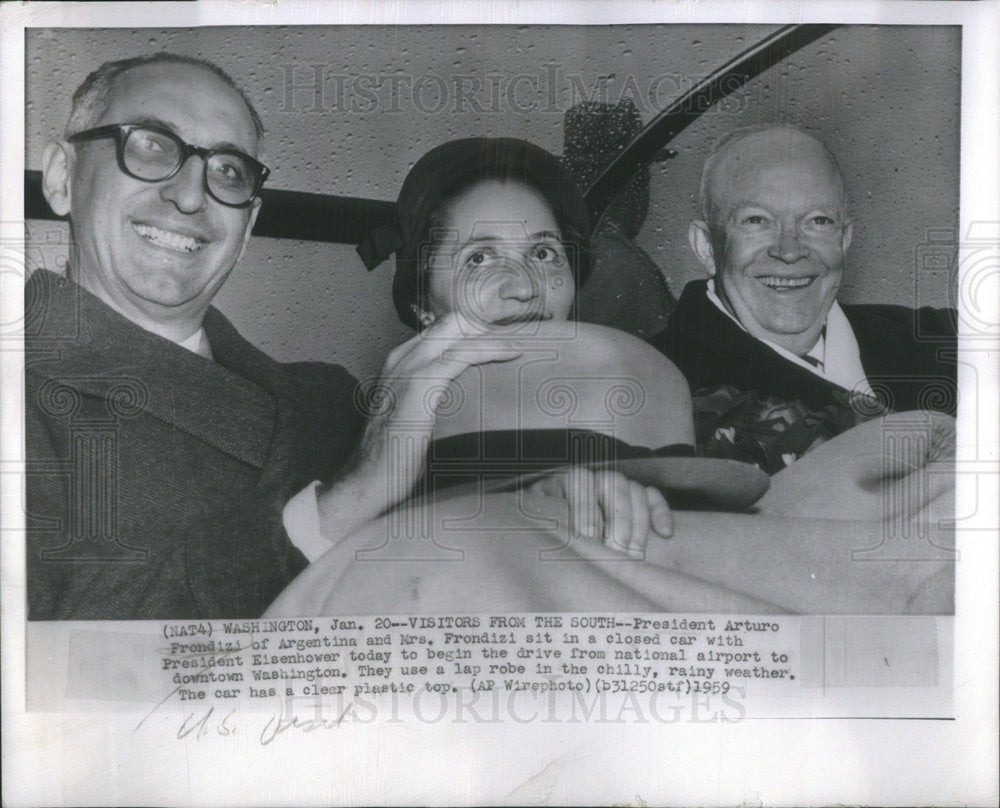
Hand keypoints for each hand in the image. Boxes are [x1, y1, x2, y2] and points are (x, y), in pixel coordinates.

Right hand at [315, 313, 522, 541]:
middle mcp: (402, 357)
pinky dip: (491, 350)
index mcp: (399, 362)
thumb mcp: (412, 419)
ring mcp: (409, 368)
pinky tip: (513, 354)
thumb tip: (470, 409)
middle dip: (488, 325)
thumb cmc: (393, 459)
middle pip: (452, 322)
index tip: (504, 340)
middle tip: (518, 342)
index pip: (442, 331)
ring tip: (521, 345)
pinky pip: (462, 354)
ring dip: (494, 336)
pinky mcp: (420, 384)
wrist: (368, 481)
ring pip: (459, 332)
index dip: (474, 330)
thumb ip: (433, 403)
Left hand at [527, 467, 672, 556]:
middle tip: (616, 553)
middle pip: (613, 485)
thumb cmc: (543, 518)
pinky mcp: (636, 494)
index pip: (580, 481)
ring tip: (633, 555)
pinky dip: (662, 512)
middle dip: (617, 521)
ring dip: (638, 523)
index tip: (589, 538)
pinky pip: (654, 496)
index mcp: (566, 477)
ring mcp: (618, 483)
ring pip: (635, 490)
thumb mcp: (535, 513)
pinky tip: (665, 534)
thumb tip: (540, 533)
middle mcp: (595, 475)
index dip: (585, 509)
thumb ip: (540, 517)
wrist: (552, 511)